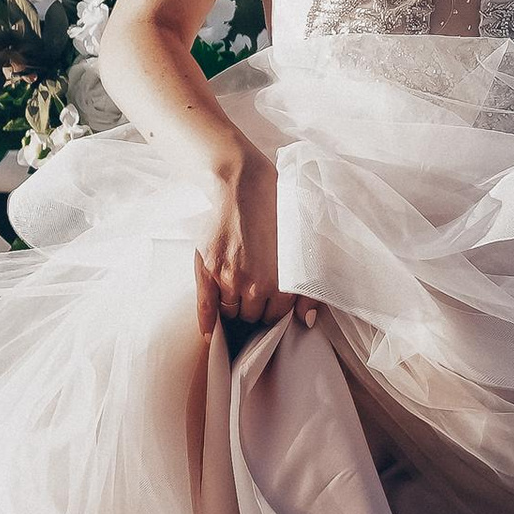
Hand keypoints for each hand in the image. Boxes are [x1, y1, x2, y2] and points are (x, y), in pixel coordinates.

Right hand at [193, 146, 317, 342]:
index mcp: (281, 280)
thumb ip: (307, 286)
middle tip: (256, 294)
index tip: (272, 304)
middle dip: (255, 308)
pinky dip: (208, 322)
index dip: (274, 310)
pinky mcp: (207, 267)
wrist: (238, 182)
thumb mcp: (300, 245)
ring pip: (230, 312)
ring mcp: (227, 278)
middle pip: (252, 316)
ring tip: (238, 293)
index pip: (276, 316)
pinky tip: (211, 332)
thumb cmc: (273, 208)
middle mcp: (254, 285)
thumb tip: (306, 320)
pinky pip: (205, 307)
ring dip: (235, 307)